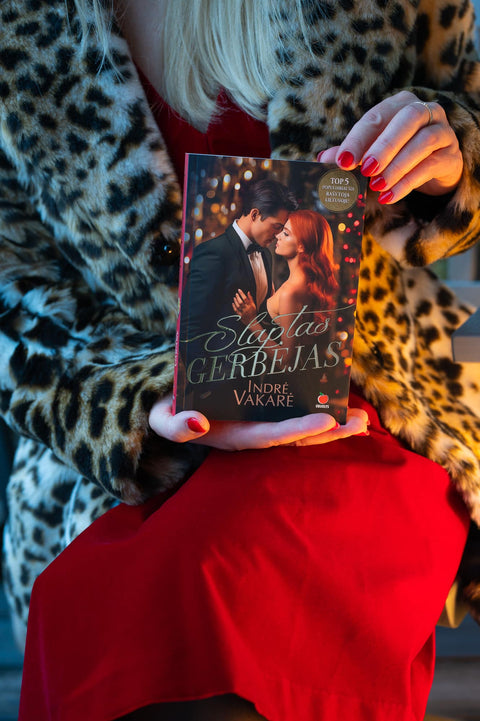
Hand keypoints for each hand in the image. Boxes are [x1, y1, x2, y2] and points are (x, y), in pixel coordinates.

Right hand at [149, 395, 368, 449]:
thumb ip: (174, 424)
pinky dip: (318, 411)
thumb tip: (199, 422)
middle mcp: (253, 432)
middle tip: (360, 421)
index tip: (325, 421)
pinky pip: (295, 413)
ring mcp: (260, 423)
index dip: (297, 429)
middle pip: (296, 436)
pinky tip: (340, 404)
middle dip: (328, 431)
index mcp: (234, 435)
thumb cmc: (166, 408)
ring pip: (301, 427)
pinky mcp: (263, 412)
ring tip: (361, 418)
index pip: (270, 435)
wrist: (168, 404)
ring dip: (331, 425)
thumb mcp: (161, 417)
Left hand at [232, 289, 256, 323]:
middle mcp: (247, 309)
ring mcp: (243, 312)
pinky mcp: (240, 316)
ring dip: (235, 301)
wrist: (252, 322)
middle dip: (238, 297)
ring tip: (234, 297)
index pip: (245, 298)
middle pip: (241, 302)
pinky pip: (236, 310)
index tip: (239, 290)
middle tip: (236, 294)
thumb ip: (251, 299)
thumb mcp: (254, 305)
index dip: (242, 294)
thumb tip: (248, 292)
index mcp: (251, 306)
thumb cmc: (253, 312)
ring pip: (238, 306)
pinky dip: (234, 306)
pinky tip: (233, 303)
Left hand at [318, 90, 462, 203]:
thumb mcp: (372, 153)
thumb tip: (322, 159)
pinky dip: (407, 183)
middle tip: (365, 169)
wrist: (435, 168)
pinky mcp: (451, 155)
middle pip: (406, 120)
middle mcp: (425, 111)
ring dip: (397, 166)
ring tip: (377, 186)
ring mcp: (442, 132)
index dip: (359, 138)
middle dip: (383, 146)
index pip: (377, 116)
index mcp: (400, 104)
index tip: (342, 160)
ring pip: (423, 142)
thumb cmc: (397, 155)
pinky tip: (389, 196)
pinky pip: (431, 166)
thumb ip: (349, 154)